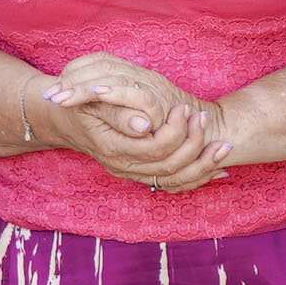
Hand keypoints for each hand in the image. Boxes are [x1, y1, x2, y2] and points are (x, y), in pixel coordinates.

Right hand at [38, 53, 232, 192]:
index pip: (157, 147)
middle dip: (195, 145)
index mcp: (114, 148)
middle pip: (171, 167)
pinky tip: (220, 170)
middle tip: (204, 118)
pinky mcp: (140, 174)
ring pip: (176, 180)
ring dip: (204, 165)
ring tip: (223, 146)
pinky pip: (174, 185)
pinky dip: (199, 178)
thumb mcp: (93, 99)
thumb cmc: (79, 102)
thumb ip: (118, 110)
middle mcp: (123, 166)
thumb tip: (144, 124)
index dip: (177, 130)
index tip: (185, 108)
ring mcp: (132, 173)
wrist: (63, 118)